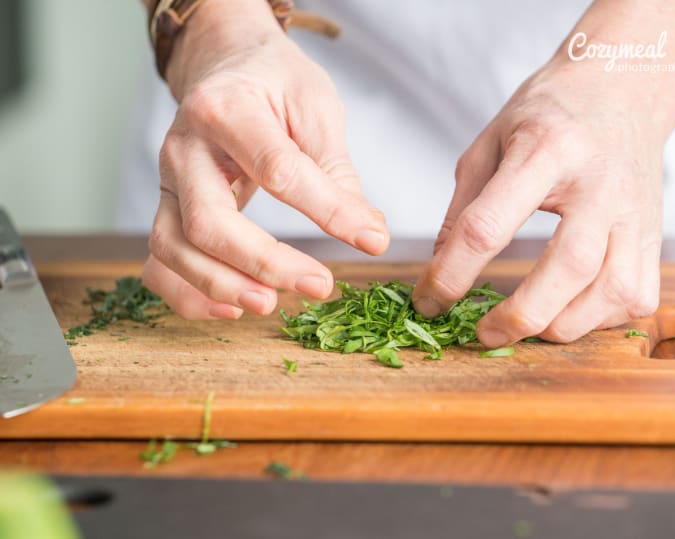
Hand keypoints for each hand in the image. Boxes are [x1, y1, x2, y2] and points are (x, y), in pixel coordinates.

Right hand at [142, 0, 388, 318]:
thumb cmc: (273, 83)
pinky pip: (159, 262)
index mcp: (228, 109)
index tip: (371, 240)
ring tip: (271, 304)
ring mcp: (167, 180)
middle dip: (263, 263)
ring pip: (173, 247)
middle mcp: (185, 147)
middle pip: (208, 222)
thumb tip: (369, 234)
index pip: (277, 171)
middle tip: (318, 286)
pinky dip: (187, 294)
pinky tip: (231, 308)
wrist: (224, 64)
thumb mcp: (315, 107)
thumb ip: (335, 172)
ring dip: (219, 286)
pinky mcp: (165, 206)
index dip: (327, 211)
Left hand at [412, 59, 664, 345]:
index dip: (451, 273)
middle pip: (569, 266)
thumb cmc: (548, 114)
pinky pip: (637, 296)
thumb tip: (440, 268)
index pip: (489, 225)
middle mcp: (599, 183)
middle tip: (482, 334)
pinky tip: (569, 310)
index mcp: (545, 151)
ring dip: (562, 325)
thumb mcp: (488, 144)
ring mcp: (635, 211)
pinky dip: (599, 319)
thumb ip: (463, 208)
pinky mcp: (653, 234)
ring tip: (525, 326)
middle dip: (520, 315)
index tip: (428, 300)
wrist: (621, 88)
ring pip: (613, 290)